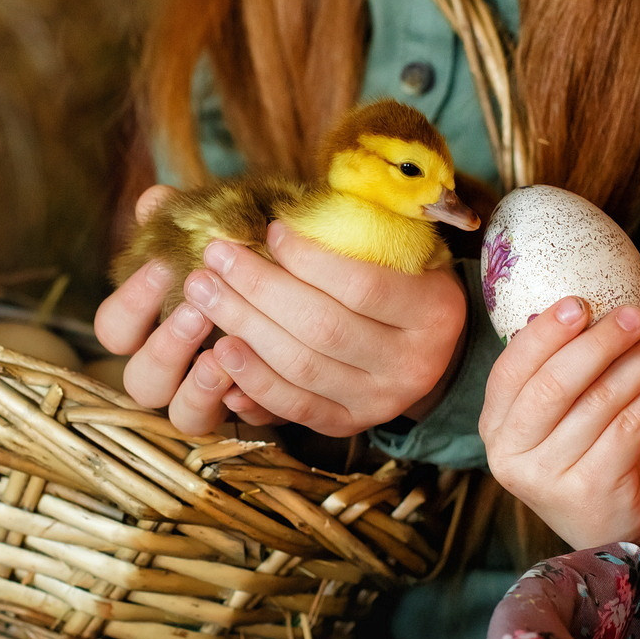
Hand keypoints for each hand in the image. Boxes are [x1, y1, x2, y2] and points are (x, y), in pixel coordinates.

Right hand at [94, 187, 278, 431]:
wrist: (316, 290)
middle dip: (165, 347)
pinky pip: (240, 425)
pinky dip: (245, 406)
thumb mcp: (222, 232)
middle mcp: (173, 370)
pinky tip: (256, 382)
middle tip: (196, 311)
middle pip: (140, 381)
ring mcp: (210, 398)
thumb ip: (186, 219)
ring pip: (183, 415)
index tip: (163, 267)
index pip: (113, 329)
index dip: (131, 304)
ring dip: (197, 386)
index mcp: (150, 328)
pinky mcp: (254, 412)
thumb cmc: (249, 258)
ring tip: (223, 354)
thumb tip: (155, 200)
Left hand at [174, 223, 468, 436]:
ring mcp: (381, 401)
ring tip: (204, 293)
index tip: (269, 230)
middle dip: (259, 289)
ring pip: (302, 368)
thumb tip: (277, 215)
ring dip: (244, 327)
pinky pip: (295, 406)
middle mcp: (413, 363)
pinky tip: (220, 350)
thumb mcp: (402, 250)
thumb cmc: (404, 281)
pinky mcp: (350, 423)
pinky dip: (253, 379)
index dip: (309, 259)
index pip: (363, 285)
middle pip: (323, 328)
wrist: (429, 348)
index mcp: (435, 310)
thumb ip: (353, 232)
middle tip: (215, 257)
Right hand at [479, 295, 639, 550]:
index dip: (545, 333)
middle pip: (554, 383)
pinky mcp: (590, 491)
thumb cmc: (590, 459)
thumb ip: (561, 373)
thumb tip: (596, 306)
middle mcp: (510, 456)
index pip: (511, 370)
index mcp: (495, 428)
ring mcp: (546, 478)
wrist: (618, 533)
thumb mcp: (561, 419)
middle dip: (600, 342)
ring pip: (599, 402)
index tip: (580, 302)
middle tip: (637, 315)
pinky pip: (628, 428)